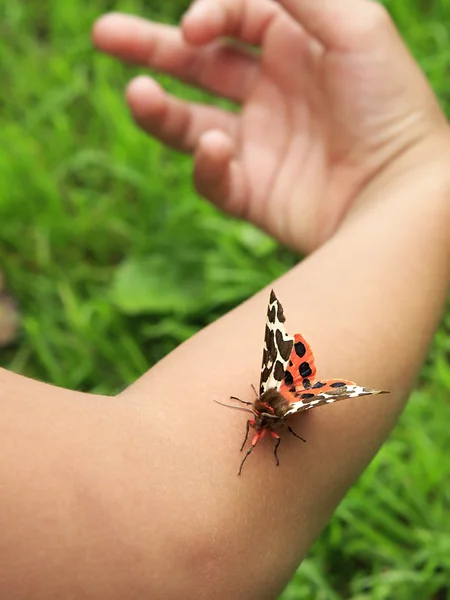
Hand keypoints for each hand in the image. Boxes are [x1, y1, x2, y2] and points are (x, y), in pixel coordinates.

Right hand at [93, 0, 447, 252]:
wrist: (401, 195)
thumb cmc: (389, 105)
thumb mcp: (356, 26)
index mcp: (295, 49)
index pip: (234, 20)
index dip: (207, 16)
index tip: (194, 27)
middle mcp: (272, 95)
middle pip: (199, 67)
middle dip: (151, 49)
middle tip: (104, 36)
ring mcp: (260, 146)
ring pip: (192, 125)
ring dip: (158, 110)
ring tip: (136, 94)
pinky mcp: (254, 193)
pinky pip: (215, 179)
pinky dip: (208, 164)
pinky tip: (219, 151)